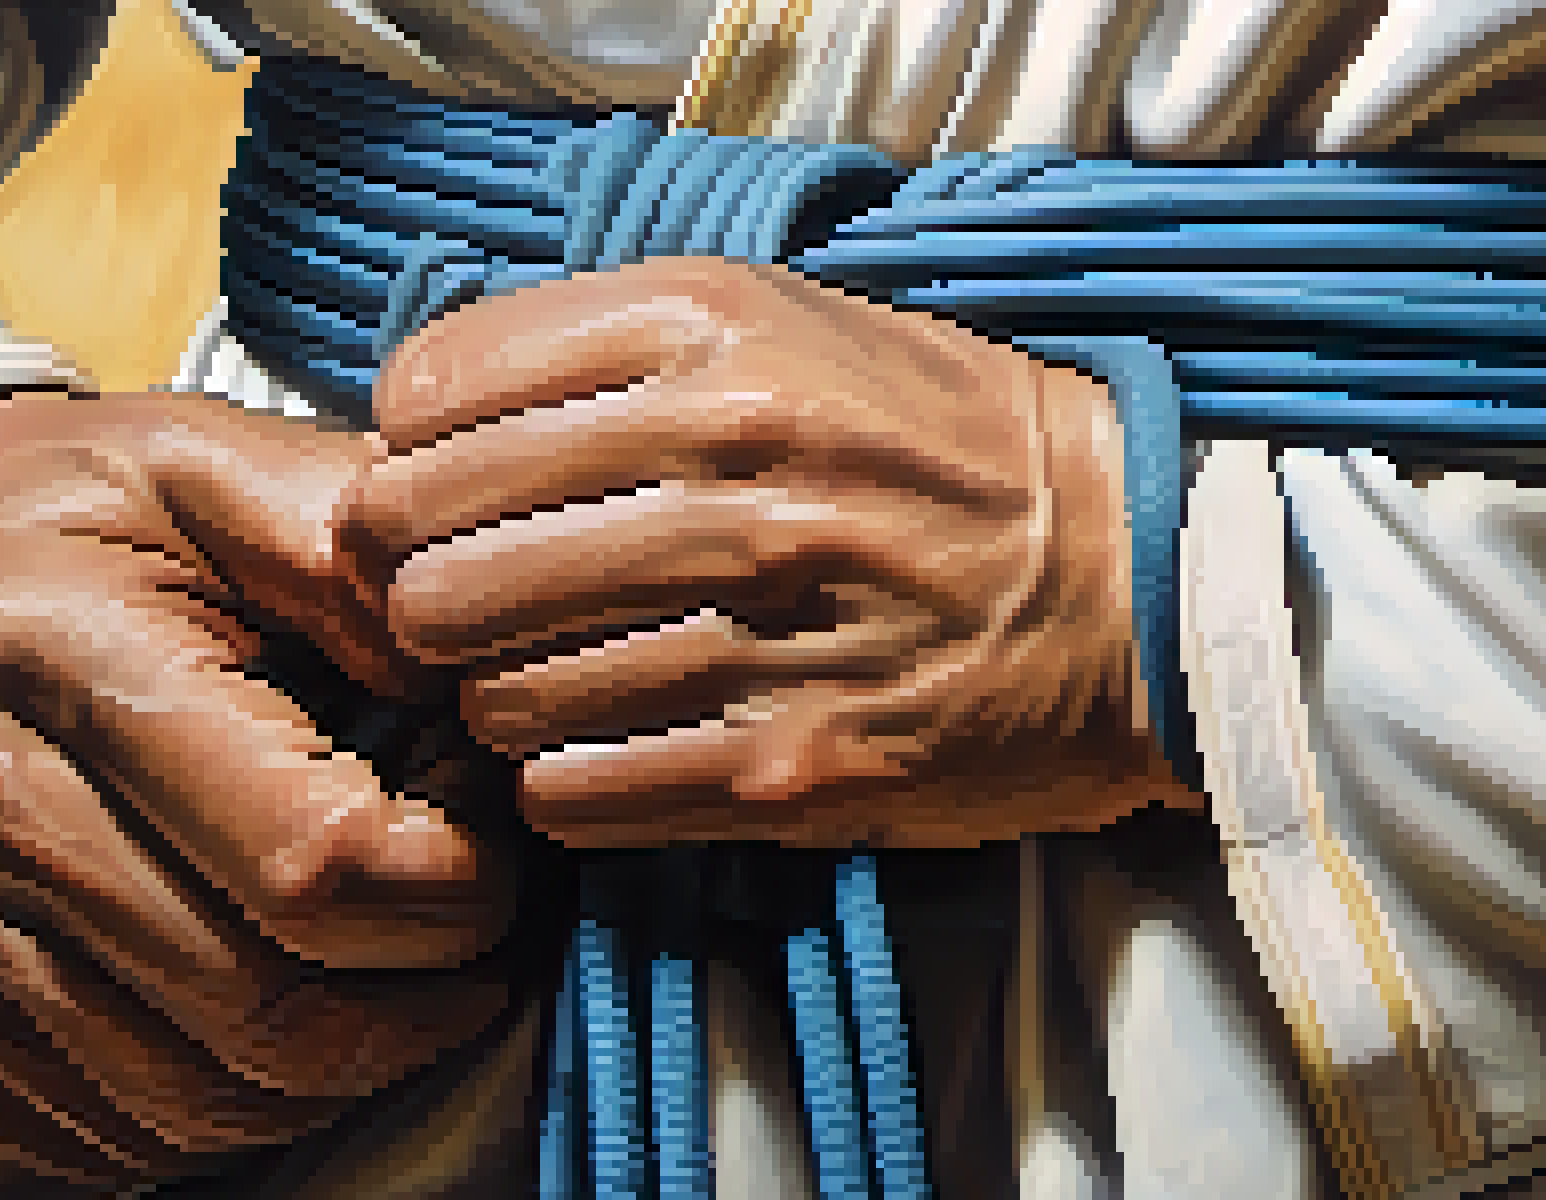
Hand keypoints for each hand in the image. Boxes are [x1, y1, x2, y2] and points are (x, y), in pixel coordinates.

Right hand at [0, 390, 517, 1186]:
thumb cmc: (50, 528)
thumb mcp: (194, 459)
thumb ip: (343, 532)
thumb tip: (474, 657)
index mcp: (55, 650)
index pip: (313, 858)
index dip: (455, 884)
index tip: (487, 837)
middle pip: (265, 1014)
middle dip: (421, 997)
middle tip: (473, 934)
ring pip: (193, 1105)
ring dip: (338, 1073)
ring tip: (391, 982)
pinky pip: (106, 1140)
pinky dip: (223, 1109)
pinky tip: (269, 1017)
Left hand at [343, 256, 1195, 849]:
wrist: (1141, 581)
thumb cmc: (939, 446)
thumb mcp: (790, 322)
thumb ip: (612, 345)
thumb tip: (424, 413)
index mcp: (718, 334)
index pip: (434, 394)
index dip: (404, 452)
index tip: (434, 483)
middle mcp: (733, 469)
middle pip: (435, 557)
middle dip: (417, 591)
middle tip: (454, 605)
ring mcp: (763, 625)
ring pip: (492, 687)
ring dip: (492, 693)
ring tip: (545, 675)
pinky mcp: (789, 766)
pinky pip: (570, 790)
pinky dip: (557, 779)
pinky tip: (599, 746)